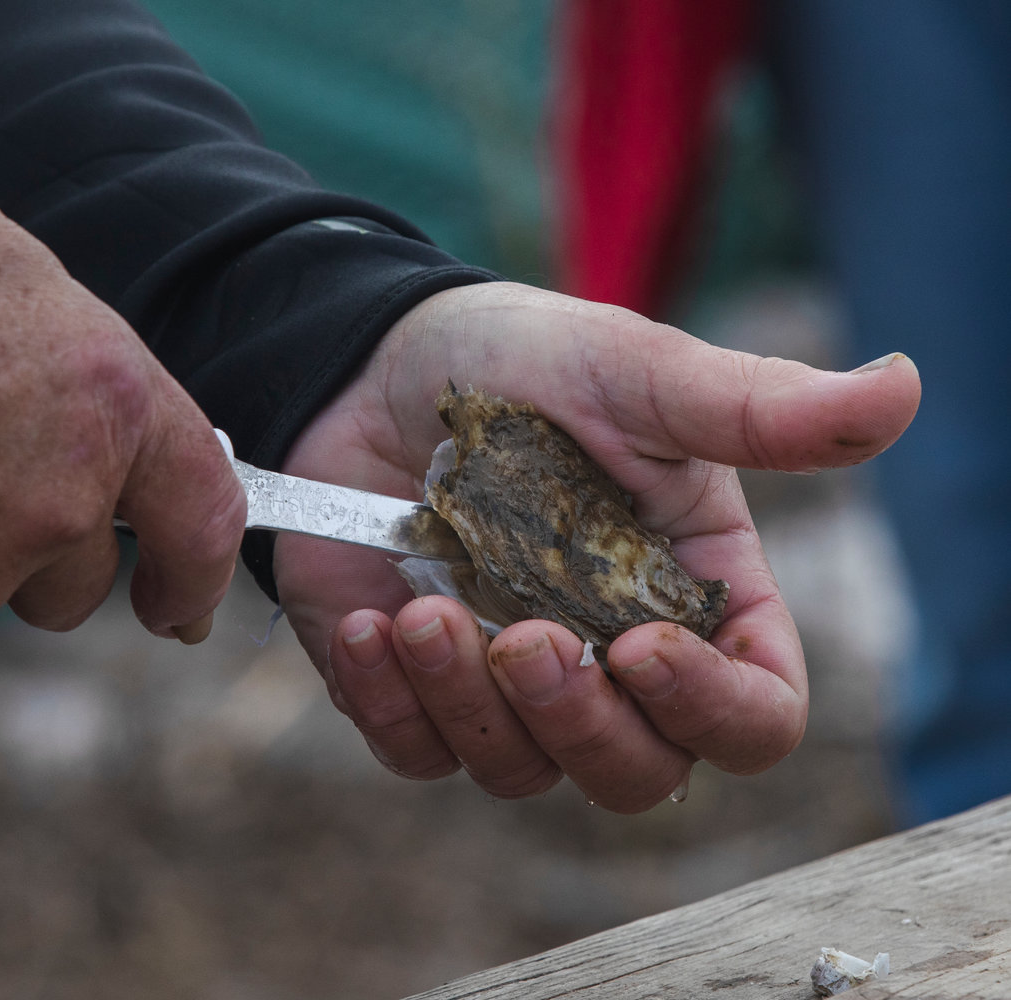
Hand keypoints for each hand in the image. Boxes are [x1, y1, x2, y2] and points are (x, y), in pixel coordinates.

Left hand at [275, 282, 919, 810]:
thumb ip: (754, 407)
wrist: (376, 367)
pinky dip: (387, 703)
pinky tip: (365, 625)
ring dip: (468, 707)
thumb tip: (903, 388)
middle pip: (639, 775)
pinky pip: (414, 750)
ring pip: (519, 772)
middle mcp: (609, 660)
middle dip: (583, 723)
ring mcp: (509, 684)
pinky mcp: (418, 686)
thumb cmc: (523, 363)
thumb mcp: (637, 374)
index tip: (641, 645)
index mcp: (692, 598)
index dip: (713, 709)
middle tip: (525, 637)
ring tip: (421, 612)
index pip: (751, 715)